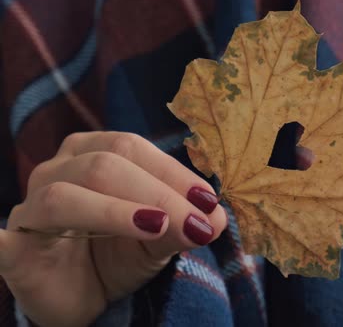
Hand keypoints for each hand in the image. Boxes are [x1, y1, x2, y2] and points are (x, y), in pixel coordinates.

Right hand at [1, 132, 227, 326]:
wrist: (83, 297)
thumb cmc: (119, 255)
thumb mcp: (159, 238)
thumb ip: (184, 224)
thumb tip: (218, 217)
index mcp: (93, 154)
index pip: (132, 148)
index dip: (173, 172)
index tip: (209, 201)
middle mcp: (58, 170)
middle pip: (105, 164)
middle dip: (157, 193)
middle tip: (196, 222)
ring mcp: (31, 207)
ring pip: (67, 195)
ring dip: (117, 211)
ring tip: (157, 228)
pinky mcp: (12, 249)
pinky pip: (5, 238)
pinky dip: (13, 237)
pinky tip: (38, 244)